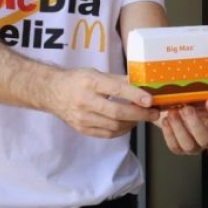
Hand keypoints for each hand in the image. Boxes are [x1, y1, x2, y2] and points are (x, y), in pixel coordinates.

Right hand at [42, 68, 160, 138]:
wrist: (52, 92)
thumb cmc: (78, 80)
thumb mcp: (97, 73)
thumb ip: (119, 80)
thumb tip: (143, 85)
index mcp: (90, 83)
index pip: (117, 90)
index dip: (135, 96)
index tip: (151, 100)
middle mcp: (85, 101)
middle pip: (117, 112)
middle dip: (140, 114)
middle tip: (154, 114)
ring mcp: (82, 117)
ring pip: (114, 126)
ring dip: (132, 123)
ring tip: (142, 118)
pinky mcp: (81, 129)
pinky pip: (106, 134)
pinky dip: (121, 131)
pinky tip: (128, 124)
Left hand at [156, 98, 207, 154]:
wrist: (177, 112)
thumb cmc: (190, 103)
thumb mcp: (198, 97)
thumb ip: (200, 95)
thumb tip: (196, 87)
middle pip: (206, 138)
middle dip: (195, 123)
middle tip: (186, 108)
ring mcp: (195, 146)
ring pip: (189, 145)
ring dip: (179, 128)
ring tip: (173, 112)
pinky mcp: (181, 149)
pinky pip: (175, 146)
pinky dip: (169, 133)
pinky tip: (166, 120)